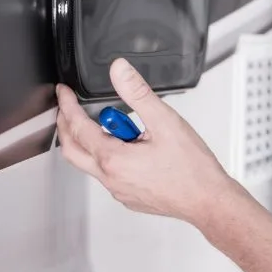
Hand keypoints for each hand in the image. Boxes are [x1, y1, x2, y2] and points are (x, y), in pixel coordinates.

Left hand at [55, 58, 235, 225]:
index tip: (64, 92)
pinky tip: (129, 146)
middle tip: (69, 107)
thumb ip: (137, 93)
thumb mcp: (164, 121)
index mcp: (114, 159)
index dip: (68, 106)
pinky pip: (107, 174)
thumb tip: (119, 70)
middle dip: (66, 126)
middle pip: (73, 150)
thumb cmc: (191, 168)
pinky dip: (107, 156)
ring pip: (90, 163)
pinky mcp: (129, 197)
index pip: (78, 128)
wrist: (208, 201)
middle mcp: (111, 178)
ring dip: (91, 141)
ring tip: (113, 124)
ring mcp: (119, 190)